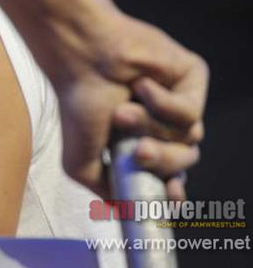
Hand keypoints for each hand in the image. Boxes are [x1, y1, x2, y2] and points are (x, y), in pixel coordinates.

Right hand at [48, 9, 207, 199]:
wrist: (83, 59)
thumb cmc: (77, 103)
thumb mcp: (80, 162)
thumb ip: (104, 191)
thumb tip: (124, 211)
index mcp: (140, 141)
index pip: (171, 174)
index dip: (173, 189)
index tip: (170, 196)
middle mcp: (162, 123)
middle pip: (184, 162)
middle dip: (161, 162)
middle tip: (137, 150)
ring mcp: (179, 99)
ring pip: (189, 138)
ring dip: (152, 128)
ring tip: (123, 111)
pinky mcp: (191, 78)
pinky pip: (192, 111)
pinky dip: (164, 104)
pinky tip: (140, 86)